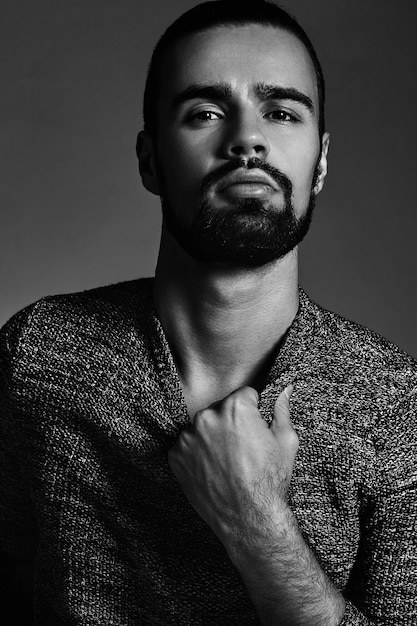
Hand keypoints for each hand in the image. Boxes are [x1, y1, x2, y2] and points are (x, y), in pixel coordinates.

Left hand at [168, 385, 297, 544]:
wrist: (249, 518)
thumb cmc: (270, 480)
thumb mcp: (285, 441)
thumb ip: (281, 409)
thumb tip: (285, 389)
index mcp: (235, 408)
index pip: (244, 394)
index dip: (253, 412)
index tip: (255, 429)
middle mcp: (208, 417)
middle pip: (221, 409)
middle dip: (231, 423)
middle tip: (242, 449)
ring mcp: (189, 437)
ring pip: (203, 427)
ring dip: (212, 437)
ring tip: (227, 461)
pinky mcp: (176, 455)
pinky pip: (187, 446)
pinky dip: (198, 454)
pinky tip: (213, 469)